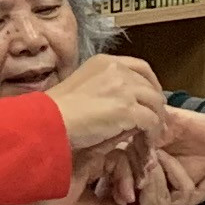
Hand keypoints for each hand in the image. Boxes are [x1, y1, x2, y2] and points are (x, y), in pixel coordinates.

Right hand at [46, 50, 166, 159]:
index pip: (140, 67)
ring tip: (150, 135)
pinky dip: (152, 133)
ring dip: (156, 120)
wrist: (48, 121)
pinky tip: (146, 142)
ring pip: (155, 104)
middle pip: (150, 86)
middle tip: (154, 123)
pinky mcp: (127, 109)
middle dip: (155, 106)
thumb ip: (107, 90)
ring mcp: (124, 89)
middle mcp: (117, 70)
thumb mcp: (82, 88)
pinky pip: (151, 121)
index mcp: (104, 62)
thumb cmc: (56, 110)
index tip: (151, 100)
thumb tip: (128, 105)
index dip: (151, 84)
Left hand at [82, 147, 204, 204]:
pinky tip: (145, 171)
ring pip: (178, 191)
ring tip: (150, 152)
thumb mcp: (121, 195)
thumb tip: (134, 149)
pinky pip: (157, 201)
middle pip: (187, 187)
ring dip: (163, 168)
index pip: (198, 193)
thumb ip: (132, 176)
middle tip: (156, 146)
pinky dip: (153, 183)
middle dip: (174, 163)